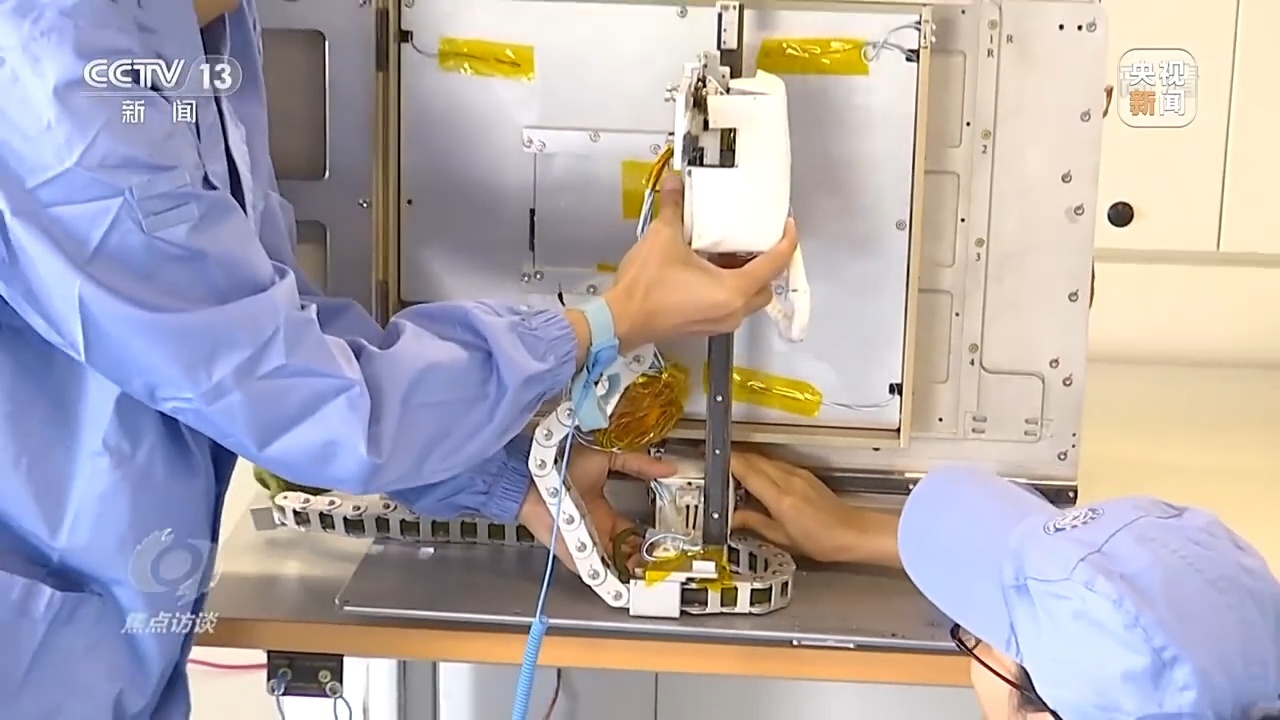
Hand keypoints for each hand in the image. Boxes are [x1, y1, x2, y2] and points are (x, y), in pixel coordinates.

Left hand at [517, 444, 674, 571]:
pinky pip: (598, 575)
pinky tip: (629, 585)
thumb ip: (637, 465)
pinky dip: (613, 583)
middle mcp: (597, 532)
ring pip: (616, 566)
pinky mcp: (576, 558)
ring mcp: (587, 547)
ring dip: (634, 571)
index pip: (632, 532)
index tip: (665, 541)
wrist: (534, 478)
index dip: (648, 539)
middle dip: (645, 559)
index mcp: (604, 513)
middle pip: (627, 553)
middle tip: (664, 561)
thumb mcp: (608, 460)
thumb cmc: (563, 466)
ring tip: (653, 573)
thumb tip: (668, 468)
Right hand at [603, 173, 798, 348]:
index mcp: (733, 290)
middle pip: (765, 286)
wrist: (620, 320)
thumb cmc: (647, 285)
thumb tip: (675, 181)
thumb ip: (675, 207)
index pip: (774, 264)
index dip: (786, 241)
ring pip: (748, 298)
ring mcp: (719, 323)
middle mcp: (733, 311)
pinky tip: (708, 268)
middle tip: (754, 240)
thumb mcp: (663, 237)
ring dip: (745, 277)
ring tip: (728, 251)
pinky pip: (729, 306)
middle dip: (765, 264)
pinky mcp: (705, 327)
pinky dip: (728, 288)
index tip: (787, 224)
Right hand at [730, 452, 899, 565]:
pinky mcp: (804, 474)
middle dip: (734, 461)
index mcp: (780, 497)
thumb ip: (755, 523)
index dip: (727, 464)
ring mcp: (797, 474)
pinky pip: (777, 464)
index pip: (747, 470)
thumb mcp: (782, 538)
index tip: (712, 463)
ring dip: (748, 463)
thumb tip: (733, 517)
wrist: (852, 533)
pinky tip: (759, 481)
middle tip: (718, 470)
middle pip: (754, 460)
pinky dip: (763, 468)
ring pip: (765, 460)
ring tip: (734, 477)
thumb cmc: (822, 540)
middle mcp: (788, 480)